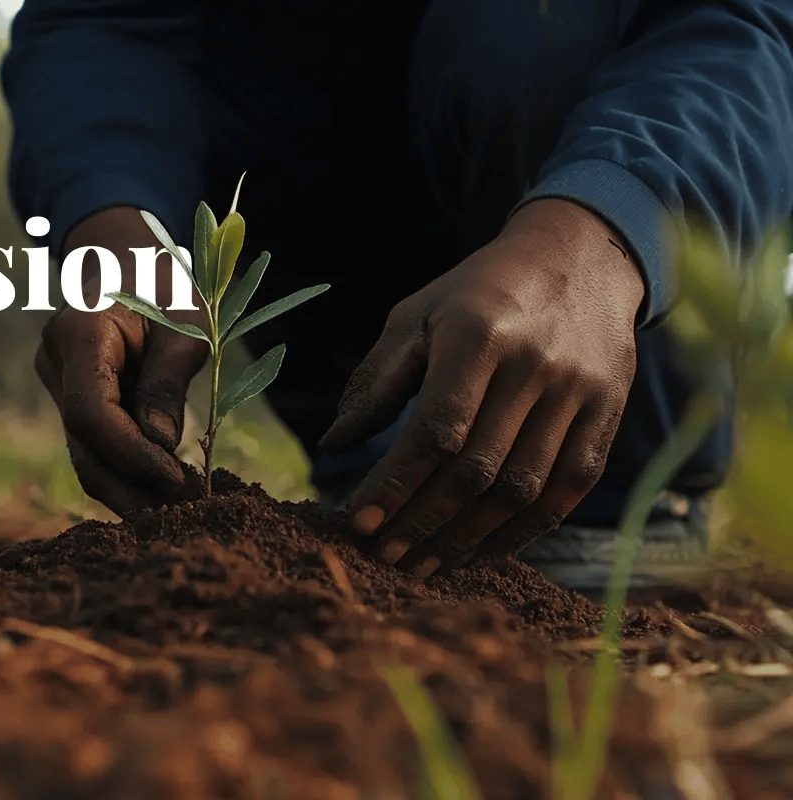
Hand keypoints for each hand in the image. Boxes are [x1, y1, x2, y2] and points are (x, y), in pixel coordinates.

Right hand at [35, 207, 205, 515]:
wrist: (127, 260)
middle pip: (84, 444)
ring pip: (85, 453)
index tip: (178, 479)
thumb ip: (168, 382)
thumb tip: (162, 447)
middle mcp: (54, 363)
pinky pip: (94, 446)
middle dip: (132, 487)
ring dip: (130, 490)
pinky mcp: (71, 401)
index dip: (133, 454)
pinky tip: (163, 494)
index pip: (92, 413)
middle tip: (185, 517)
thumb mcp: (184, 323)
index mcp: (78, 333)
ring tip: (179, 514)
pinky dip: (126, 472)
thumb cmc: (163, 284)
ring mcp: (56, 384)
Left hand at [319, 198, 644, 574]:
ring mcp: (579, 392)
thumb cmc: (479, 291)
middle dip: (423, 523)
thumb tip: (332, 446)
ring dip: (467, 539)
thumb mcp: (417, 315)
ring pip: (521, 490)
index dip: (395, 484)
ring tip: (423, 565)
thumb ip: (376, 381)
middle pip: (476, 470)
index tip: (359, 523)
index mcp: (479, 336)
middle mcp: (534, 366)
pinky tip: (480, 551)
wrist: (582, 255)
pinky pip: (567, 490)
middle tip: (385, 559)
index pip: (435, 431)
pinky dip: (522, 531)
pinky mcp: (609, 412)